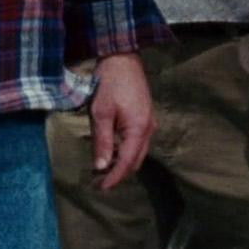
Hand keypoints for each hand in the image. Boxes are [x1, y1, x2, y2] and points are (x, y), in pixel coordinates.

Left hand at [89, 52, 155, 188]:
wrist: (123, 60)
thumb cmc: (110, 84)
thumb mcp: (101, 113)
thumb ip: (102, 141)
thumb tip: (101, 166)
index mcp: (139, 130)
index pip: (127, 162)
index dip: (115, 177)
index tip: (102, 188)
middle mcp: (148, 130)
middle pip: (136, 161)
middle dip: (119, 173)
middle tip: (99, 182)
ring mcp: (149, 124)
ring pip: (137, 152)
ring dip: (122, 162)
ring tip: (103, 169)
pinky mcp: (144, 118)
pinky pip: (137, 142)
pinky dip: (125, 151)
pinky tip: (111, 151)